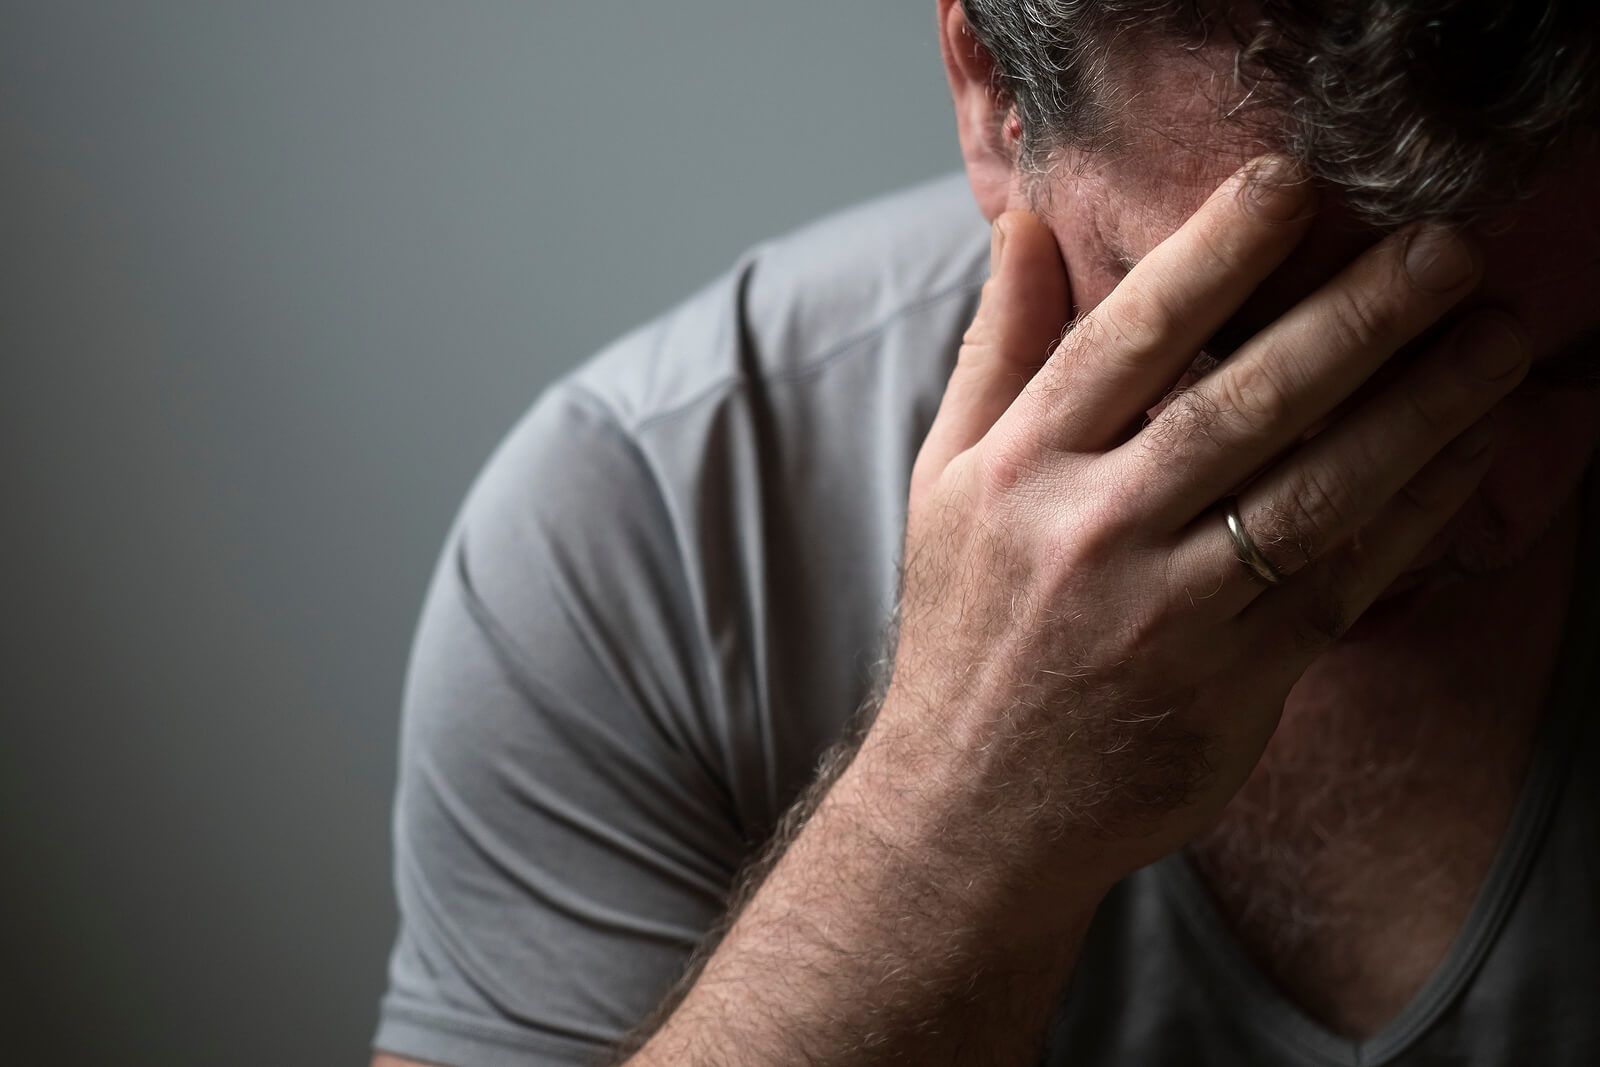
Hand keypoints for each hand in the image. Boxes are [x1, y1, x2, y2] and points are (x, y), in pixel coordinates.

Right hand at [883, 156, 1528, 886]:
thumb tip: (1025, 225)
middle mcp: (1093, 533)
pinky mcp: (1236, 682)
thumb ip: (997, 351)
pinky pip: (1344, 580)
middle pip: (1240, 404)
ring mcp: (1169, 613)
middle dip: (1356, 317)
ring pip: (1314, 492)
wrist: (976, 802)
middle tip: (1446, 248)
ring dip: (1419, 408)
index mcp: (1018, 471)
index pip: (1123, 339)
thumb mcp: (944, 481)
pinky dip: (1416, 511)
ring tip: (1492, 337)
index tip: (1290, 184)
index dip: (1213, 253)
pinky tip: (1470, 450)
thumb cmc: (965, 628)